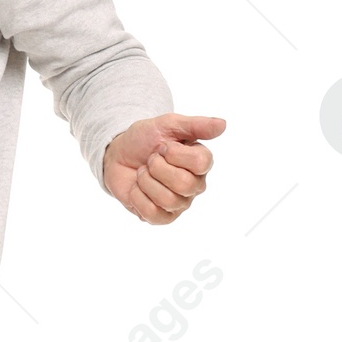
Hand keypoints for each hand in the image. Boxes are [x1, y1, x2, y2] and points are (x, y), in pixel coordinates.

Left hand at [103, 113, 224, 223]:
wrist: (118, 154)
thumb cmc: (145, 140)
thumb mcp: (168, 124)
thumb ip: (196, 125)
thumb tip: (223, 124)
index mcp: (201, 163)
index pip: (201, 163)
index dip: (175, 154)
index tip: (162, 146)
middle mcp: (194, 185)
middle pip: (184, 184)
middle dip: (157, 168)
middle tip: (150, 160)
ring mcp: (179, 203)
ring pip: (167, 200)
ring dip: (146, 182)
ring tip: (142, 173)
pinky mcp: (161, 217)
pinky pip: (152, 214)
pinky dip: (138, 197)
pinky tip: (137, 188)